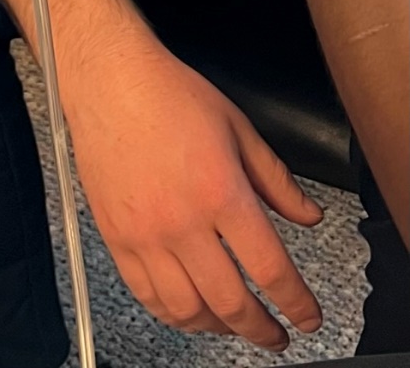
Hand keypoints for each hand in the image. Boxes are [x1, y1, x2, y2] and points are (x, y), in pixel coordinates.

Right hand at [69, 26, 322, 347]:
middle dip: (262, 329)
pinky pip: (146, 295)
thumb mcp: (238, 128)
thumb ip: (276, 180)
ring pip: (187, 310)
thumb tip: (308, 215)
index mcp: (221, 192)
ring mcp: (145, 235)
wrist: (109, 80)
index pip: (270, 269)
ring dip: (218, 328)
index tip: (308, 317)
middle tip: (277, 335)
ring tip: (234, 325)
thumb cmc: (169, 95)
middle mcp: (183, 221)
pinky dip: (173, 315)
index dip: (296, 304)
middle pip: (231, 302)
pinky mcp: (116, 237)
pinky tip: (189, 311)